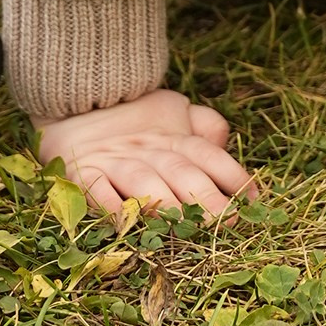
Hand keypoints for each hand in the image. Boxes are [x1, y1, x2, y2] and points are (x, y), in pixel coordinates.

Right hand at [37, 90, 257, 222]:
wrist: (74, 99)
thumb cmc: (133, 117)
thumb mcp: (173, 111)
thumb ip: (204, 125)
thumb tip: (225, 141)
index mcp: (173, 138)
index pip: (208, 154)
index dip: (231, 174)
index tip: (251, 198)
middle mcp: (147, 150)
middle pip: (181, 173)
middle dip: (205, 198)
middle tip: (225, 220)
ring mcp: (114, 161)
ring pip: (143, 183)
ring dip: (164, 204)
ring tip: (183, 226)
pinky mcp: (81, 171)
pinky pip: (95, 188)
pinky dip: (108, 205)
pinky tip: (125, 222)